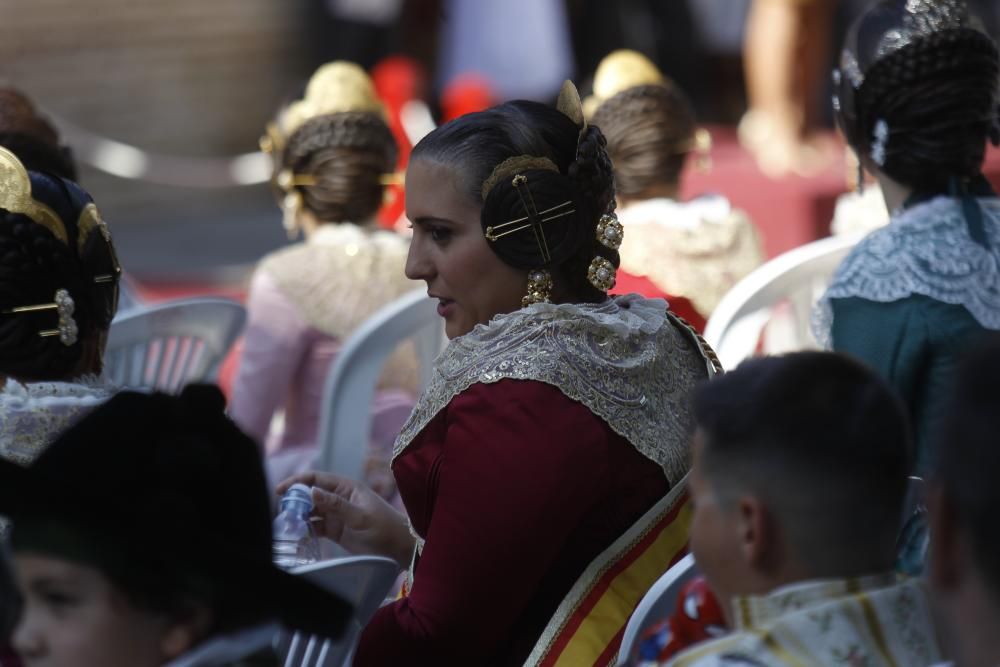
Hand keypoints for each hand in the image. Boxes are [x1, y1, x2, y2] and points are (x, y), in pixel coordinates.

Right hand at [277, 472, 414, 567]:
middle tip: (281, 512)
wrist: (400, 549)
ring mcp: (337, 514)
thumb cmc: (385, 529)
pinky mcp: (336, 530)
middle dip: (295, 501)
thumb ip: (336, 505)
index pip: (317, 479)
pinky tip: (297, 535)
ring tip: (286, 525)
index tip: (280, 490)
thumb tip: (312, 491)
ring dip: (299, 516)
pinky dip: (306, 529)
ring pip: (311, 511)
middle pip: (310, 495)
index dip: (297, 482)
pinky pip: (316, 526)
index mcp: (347, 488)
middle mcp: (339, 498)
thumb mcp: (361, 517)